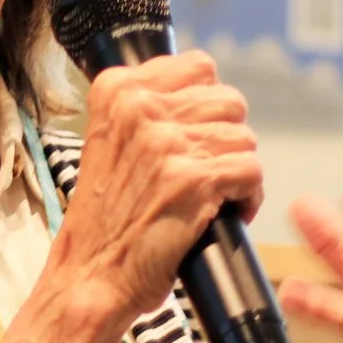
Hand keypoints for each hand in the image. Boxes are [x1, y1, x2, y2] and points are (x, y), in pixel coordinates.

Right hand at [47, 52, 262, 331]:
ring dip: (236, 170)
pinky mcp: (193, 179)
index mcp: (116, 90)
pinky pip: (252, 171)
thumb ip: (146, 109)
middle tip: (204, 170)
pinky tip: (222, 213)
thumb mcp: (110, 141)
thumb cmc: (105, 218)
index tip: (193, 135)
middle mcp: (140, 108)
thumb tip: (204, 92)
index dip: (206, 106)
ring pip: (244, 138)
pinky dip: (247, 198)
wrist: (90, 275)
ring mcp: (167, 143)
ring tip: (212, 195)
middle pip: (228, 100)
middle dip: (225, 139)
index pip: (198, 67)